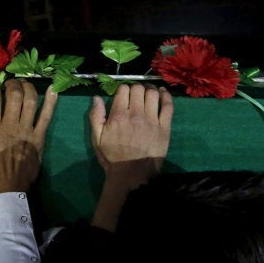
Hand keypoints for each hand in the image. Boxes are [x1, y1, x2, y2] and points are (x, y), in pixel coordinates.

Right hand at [0, 79, 57, 198]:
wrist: (7, 191)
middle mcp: (11, 126)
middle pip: (14, 96)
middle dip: (12, 85)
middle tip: (9, 84)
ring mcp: (27, 131)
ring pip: (31, 102)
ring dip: (28, 88)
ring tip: (24, 84)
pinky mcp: (39, 138)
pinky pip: (46, 117)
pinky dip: (51, 102)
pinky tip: (53, 90)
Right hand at [89, 83, 172, 231]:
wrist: (133, 174)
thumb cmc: (113, 157)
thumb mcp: (97, 138)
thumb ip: (95, 117)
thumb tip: (97, 98)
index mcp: (118, 115)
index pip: (123, 90)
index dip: (122, 89)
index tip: (122, 94)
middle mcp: (136, 113)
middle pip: (138, 89)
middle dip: (134, 88)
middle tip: (134, 95)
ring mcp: (152, 119)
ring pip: (153, 94)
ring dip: (149, 89)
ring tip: (147, 92)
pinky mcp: (165, 126)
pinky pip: (168, 106)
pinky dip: (166, 96)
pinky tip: (162, 93)